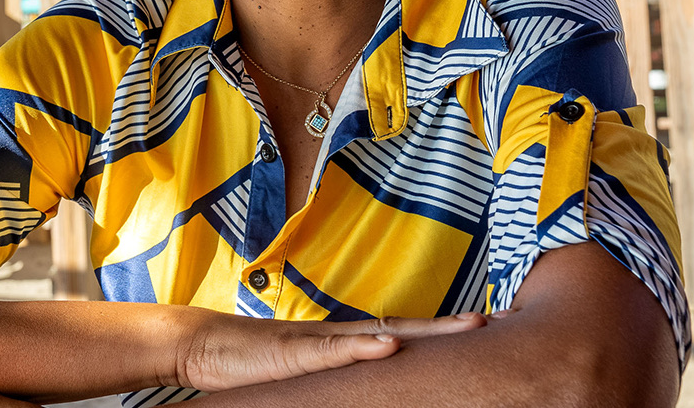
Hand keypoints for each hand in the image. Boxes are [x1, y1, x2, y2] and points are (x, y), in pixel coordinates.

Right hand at [177, 311, 487, 391]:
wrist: (203, 345)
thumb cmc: (251, 362)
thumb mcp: (299, 370)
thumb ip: (330, 369)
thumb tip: (363, 371)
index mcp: (340, 342)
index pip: (397, 335)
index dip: (436, 334)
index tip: (475, 328)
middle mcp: (336, 335)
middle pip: (402, 329)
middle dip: (447, 328)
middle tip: (490, 321)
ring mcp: (317, 341)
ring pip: (379, 334)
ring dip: (425, 332)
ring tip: (466, 328)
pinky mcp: (293, 352)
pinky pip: (333, 350)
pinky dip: (363, 348)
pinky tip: (390, 346)